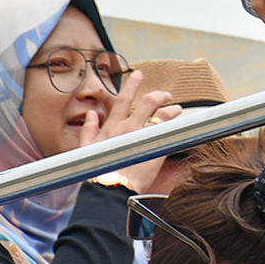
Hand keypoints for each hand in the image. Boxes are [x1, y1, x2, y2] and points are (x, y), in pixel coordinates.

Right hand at [79, 70, 181, 192]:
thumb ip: (88, 130)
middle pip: (148, 102)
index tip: (138, 74)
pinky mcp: (155, 146)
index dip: (131, 85)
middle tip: (166, 94)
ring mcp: (143, 136)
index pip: (122, 100)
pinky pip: (169, 130)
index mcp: (112, 127)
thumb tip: (91, 115)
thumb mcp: (85, 149)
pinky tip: (179, 125)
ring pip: (162, 114)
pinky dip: (175, 125)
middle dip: (159, 95)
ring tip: (177, 108)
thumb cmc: (95, 171)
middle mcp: (128, 127)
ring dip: (172, 109)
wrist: (108, 189)